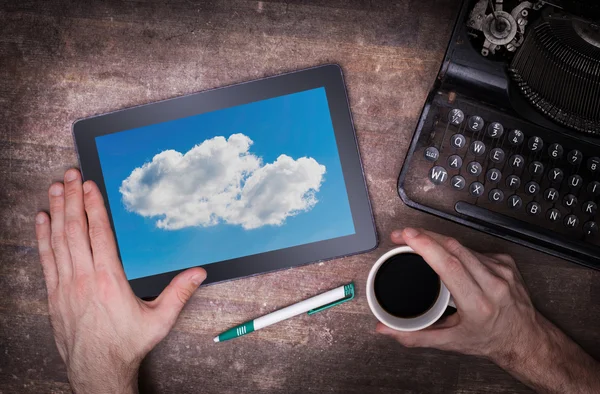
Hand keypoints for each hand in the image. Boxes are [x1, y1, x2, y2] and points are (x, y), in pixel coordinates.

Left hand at [35, 169, 206, 393]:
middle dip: (72, 199)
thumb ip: (179, 293)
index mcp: (109, 280)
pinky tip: (42, 220)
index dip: (94, 206)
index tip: (90, 186)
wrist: (97, 370)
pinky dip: (43, 237)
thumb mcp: (159, 320)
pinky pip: (47, 259)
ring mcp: (65, 286)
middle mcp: (84, 279)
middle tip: (70, 176)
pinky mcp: (54, 295)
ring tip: (56, 189)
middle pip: (75, 230)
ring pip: (58, 240)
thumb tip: (198, 272)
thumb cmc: (126, 345)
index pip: (99, 234)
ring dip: (57, 212)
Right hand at [376, 228, 599, 393]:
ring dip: (436, 240)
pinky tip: (447, 255)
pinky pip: (473, 249)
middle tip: (402, 234)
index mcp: (478, 303)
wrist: (525, 338)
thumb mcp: (450, 342)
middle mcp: (493, 283)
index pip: (450, 266)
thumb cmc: (489, 339)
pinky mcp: (505, 261)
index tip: (407, 236)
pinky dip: (455, 249)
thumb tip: (384, 329)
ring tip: (417, 241)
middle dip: (423, 236)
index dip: (427, 246)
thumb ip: (413, 335)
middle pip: (453, 248)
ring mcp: (501, 269)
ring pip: (462, 245)